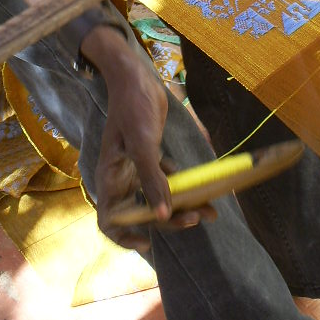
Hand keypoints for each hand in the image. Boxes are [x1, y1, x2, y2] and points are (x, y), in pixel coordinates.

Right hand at [83, 26, 214, 248]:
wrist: (136, 76)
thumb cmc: (133, 107)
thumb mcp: (143, 144)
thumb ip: (152, 180)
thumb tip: (163, 216)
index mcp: (111, 177)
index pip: (110, 220)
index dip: (125, 238)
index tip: (148, 243)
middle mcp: (122, 177)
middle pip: (143, 213)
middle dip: (170, 221)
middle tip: (196, 218)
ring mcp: (136, 167)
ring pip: (158, 197)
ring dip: (182, 206)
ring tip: (209, 211)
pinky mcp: (151, 156)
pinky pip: (167, 179)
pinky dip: (184, 187)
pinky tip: (204, 190)